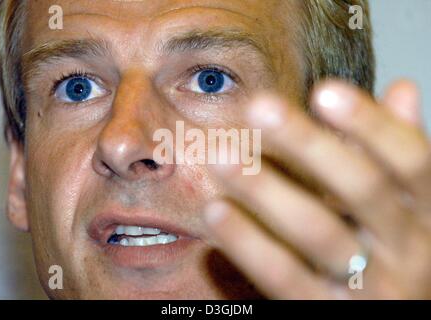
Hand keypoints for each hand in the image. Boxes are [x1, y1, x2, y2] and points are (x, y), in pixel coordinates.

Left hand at [203, 80, 430, 298]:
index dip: (372, 124)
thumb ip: (399, 151)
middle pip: (363, 188)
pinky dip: (247, 242)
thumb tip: (405, 88)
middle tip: (259, 108)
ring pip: (317, 231)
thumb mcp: (404, 206)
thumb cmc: (389, 252)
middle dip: (309, 145)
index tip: (324, 91)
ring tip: (223, 155)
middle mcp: (409, 251)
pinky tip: (216, 210)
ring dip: (266, 189)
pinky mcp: (325, 312)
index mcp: (427, 216)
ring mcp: (371, 289)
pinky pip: (283, 276)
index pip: (412, 159)